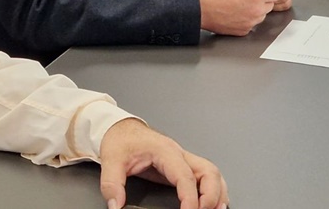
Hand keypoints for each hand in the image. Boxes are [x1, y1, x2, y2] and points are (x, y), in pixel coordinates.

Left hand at [99, 118, 226, 208]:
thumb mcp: (111, 160)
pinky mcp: (182, 166)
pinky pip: (206, 176)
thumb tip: (115, 205)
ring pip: (212, 173)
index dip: (190, 198)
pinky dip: (213, 190)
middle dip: (212, 195)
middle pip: (209, 172)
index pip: (185, 176)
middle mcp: (179, 154)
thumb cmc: (121, 140)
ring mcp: (183, 159)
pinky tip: (211, 203)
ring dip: (217, 193)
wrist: (120, 128)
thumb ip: (112, 184)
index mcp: (165, 151)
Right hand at [196, 0, 281, 34]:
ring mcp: (251, 22)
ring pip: (262, 15)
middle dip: (263, 0)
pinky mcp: (244, 31)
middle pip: (270, 5)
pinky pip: (252, 24)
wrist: (202, 8)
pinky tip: (236, 13)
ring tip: (240, 5)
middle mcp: (257, 10)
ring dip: (256, 10)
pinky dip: (247, 19)